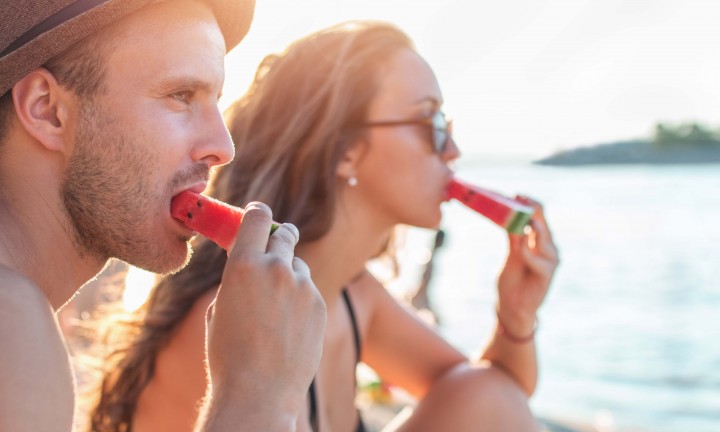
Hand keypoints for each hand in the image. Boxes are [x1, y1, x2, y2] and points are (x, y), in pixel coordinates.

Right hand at [204, 202, 325, 424]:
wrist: (259, 391)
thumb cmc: (228, 353)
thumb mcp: (220, 307)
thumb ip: (238, 278)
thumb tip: (251, 262)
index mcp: (242, 264)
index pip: (256, 217)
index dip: (257, 213)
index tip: (258, 214)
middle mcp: (275, 268)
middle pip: (284, 233)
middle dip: (280, 236)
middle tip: (279, 241)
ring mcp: (301, 286)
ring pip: (297, 265)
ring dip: (288, 274)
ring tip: (275, 307)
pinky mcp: (318, 304)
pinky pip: (308, 291)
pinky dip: (300, 300)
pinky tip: (288, 327)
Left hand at [496, 197, 558, 335]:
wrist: (512, 307)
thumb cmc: (512, 280)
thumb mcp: (511, 254)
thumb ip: (513, 237)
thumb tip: (507, 214)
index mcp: (540, 241)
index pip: (540, 217)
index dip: (530, 204)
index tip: (517, 194)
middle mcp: (549, 248)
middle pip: (543, 223)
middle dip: (532, 210)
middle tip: (519, 198)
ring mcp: (550, 261)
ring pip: (543, 238)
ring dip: (531, 228)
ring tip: (520, 221)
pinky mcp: (548, 275)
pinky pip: (539, 260)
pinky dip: (529, 253)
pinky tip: (521, 249)